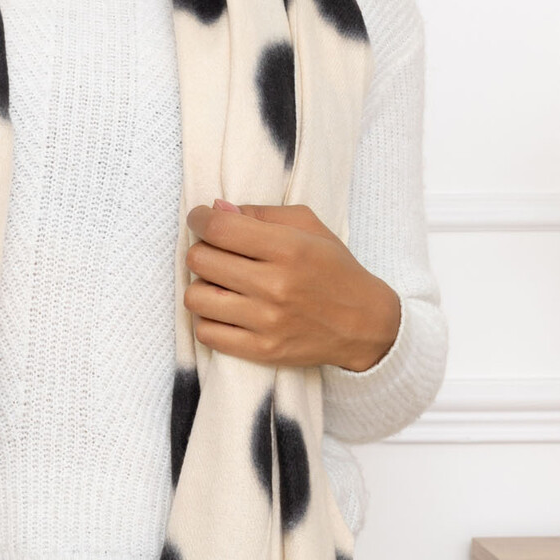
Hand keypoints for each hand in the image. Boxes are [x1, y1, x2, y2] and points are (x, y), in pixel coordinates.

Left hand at [184, 199, 400, 372]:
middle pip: (200, 260)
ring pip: (195, 298)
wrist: (364, 324)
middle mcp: (275, 285)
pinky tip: (226, 310)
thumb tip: (216, 208)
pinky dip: (209, 319)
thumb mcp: (309, 227)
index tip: (201, 219)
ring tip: (220, 284)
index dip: (200, 219)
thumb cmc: (334, 269)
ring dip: (202, 286)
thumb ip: (261, 214)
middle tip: (215, 252)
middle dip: (201, 249)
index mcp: (288, 248)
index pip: (219, 229)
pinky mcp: (262, 350)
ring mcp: (267, 321)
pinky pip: (206, 333)